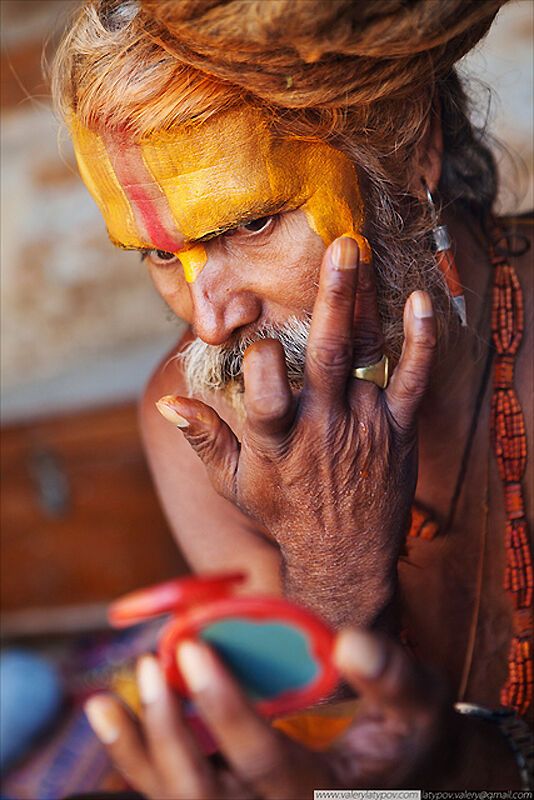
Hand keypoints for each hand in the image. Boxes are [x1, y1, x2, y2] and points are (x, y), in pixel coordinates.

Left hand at [84, 628, 458, 798]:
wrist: (404, 785)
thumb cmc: (410, 742)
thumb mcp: (419, 707)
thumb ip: (392, 676)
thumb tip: (348, 640)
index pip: (265, 762)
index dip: (226, 708)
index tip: (194, 648)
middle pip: (204, 796)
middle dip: (169, 731)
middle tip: (151, 664)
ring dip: (136, 751)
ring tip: (103, 700)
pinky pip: (174, 793)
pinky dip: (136, 758)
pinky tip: (111, 714)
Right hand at [157, 236, 436, 627]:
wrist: (345, 558)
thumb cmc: (283, 514)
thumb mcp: (233, 484)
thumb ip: (204, 439)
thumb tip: (168, 401)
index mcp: (276, 443)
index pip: (266, 395)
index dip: (261, 362)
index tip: (255, 331)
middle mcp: (322, 429)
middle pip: (327, 356)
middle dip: (333, 298)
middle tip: (340, 245)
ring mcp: (364, 428)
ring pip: (368, 356)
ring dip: (366, 302)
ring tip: (362, 253)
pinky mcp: (397, 432)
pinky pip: (412, 381)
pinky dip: (419, 342)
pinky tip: (421, 302)